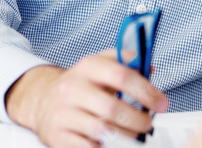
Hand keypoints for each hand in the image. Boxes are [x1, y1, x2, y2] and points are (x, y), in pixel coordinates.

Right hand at [5, 49, 168, 147]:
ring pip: (104, 131)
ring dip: (126, 136)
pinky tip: (109, 141)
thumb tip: (149, 66)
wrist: (42, 99)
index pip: (122, 75)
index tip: (160, 103)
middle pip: (113, 108)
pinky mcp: (58, 135)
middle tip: (147, 123)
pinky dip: (105, 147)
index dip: (146, 91)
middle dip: (139, 120)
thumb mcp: (99, 65)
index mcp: (88, 67)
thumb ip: (124, 62)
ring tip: (133, 134)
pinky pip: (90, 147)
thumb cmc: (79, 85)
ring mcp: (64, 112)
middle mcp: (73, 88)